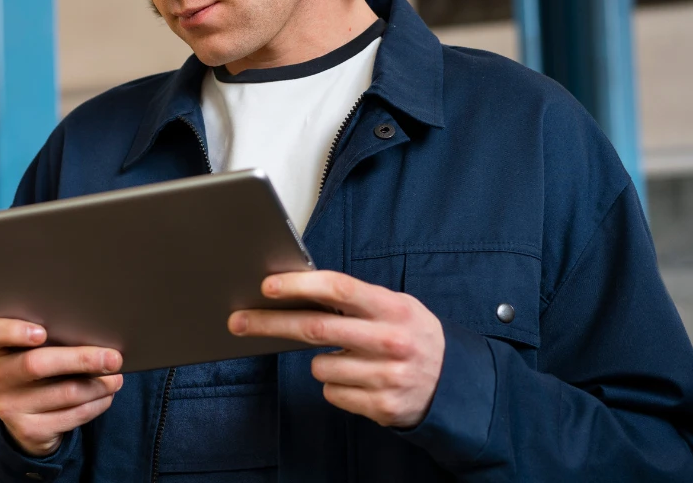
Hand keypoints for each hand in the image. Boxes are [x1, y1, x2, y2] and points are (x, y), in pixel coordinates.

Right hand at [0, 317, 123, 456]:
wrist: (27, 418)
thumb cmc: (37, 369)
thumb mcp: (32, 350)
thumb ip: (50, 337)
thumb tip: (95, 333)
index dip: (10, 331)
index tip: (41, 333)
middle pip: (36, 365)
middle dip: (80, 359)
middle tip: (113, 357)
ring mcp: (9, 407)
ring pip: (63, 392)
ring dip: (97, 385)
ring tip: (116, 377)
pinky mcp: (28, 430)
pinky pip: (71, 415)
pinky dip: (95, 404)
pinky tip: (107, 395)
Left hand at [228, 271, 444, 427]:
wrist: (454, 385)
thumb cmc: (412, 335)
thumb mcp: (396, 306)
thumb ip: (355, 299)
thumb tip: (297, 288)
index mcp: (392, 308)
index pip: (338, 289)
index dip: (299, 285)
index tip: (267, 286)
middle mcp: (390, 341)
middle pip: (314, 329)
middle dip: (269, 323)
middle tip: (238, 320)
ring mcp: (386, 376)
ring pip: (319, 366)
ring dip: (321, 362)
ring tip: (350, 358)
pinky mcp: (381, 406)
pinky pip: (332, 392)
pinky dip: (337, 385)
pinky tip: (360, 379)